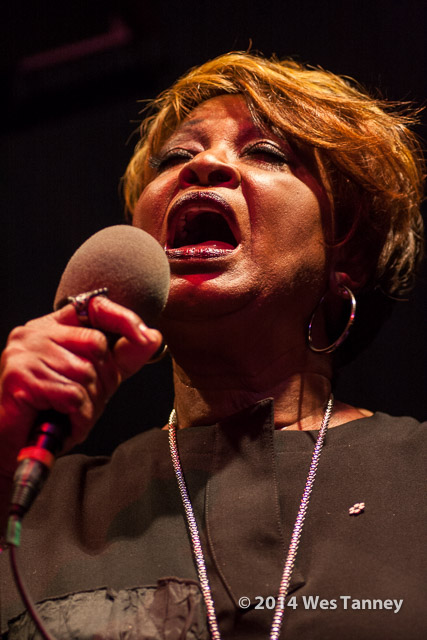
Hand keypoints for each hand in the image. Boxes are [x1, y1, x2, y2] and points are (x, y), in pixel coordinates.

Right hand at [0, 296, 161, 476]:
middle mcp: (35, 332)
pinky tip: (64, 421)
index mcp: (53, 327)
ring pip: (85, 372)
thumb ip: (123, 357)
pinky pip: (72, 394)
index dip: (122, 318)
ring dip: (89, 403)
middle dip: (103, 379)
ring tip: (72, 414)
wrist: (15, 446)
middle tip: (86, 400)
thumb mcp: (96, 379)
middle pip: (96, 344)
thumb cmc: (53, 410)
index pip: (93, 306)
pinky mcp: (20, 377)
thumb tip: (153, 336)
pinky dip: (78, 415)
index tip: (143, 334)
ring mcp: (24, 353)